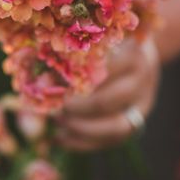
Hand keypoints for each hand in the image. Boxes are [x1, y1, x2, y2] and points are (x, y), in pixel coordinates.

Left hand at [55, 35, 160, 150]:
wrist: (140, 53)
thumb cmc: (108, 42)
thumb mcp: (97, 37)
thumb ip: (74, 49)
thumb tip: (37, 69)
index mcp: (132, 54)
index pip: (102, 71)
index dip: (75, 81)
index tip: (51, 84)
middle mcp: (142, 80)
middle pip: (106, 102)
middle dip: (75, 109)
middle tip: (53, 108)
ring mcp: (143, 104)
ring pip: (115, 128)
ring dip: (82, 129)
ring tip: (58, 124)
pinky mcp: (138, 121)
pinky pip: (113, 140)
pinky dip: (85, 143)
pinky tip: (61, 138)